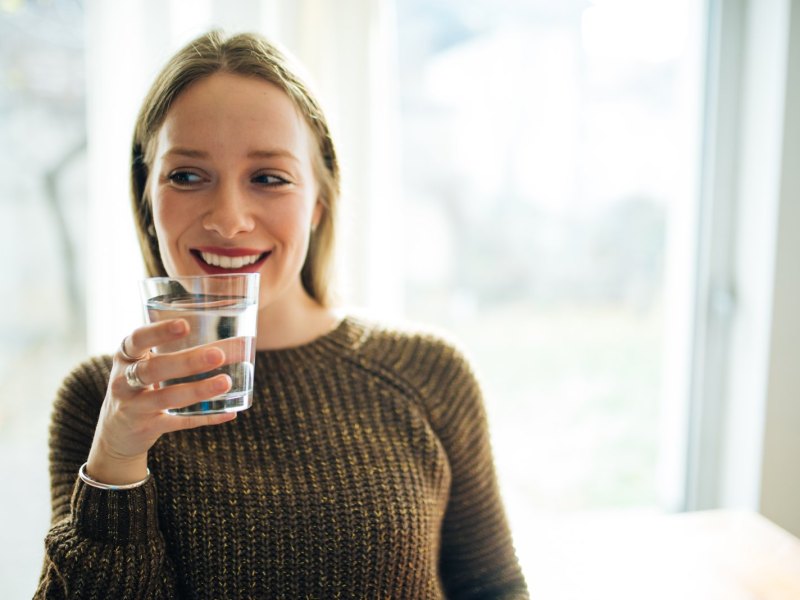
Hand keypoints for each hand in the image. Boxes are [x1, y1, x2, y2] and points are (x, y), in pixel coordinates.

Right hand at [85, 318, 235, 484]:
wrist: (116, 431)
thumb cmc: (139, 385)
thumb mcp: (143, 363)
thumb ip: (174, 349)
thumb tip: (235, 341)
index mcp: (126, 356)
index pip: (138, 339)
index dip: (160, 331)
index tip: (185, 325)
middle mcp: (123, 381)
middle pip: (154, 369)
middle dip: (187, 361)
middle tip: (218, 354)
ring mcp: (134, 407)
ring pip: (166, 397)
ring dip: (198, 389)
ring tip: (226, 382)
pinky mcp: (147, 428)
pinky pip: (179, 422)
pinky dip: (205, 417)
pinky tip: (229, 412)